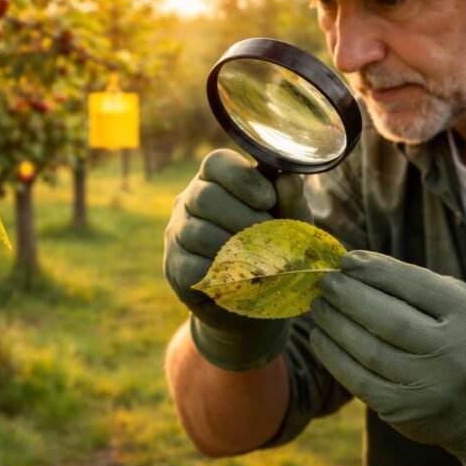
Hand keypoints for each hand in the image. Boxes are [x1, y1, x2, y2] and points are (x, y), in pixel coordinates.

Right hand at [163, 149, 309, 369]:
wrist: (258, 302)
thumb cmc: (276, 250)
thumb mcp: (291, 224)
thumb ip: (291, 201)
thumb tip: (290, 179)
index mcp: (216, 180)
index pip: (216, 163)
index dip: (241, 178)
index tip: (268, 200)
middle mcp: (189, 202)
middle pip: (205, 197)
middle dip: (243, 219)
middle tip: (269, 239)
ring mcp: (177, 234)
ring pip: (198, 233)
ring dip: (236, 250)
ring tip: (263, 264)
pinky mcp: (174, 267)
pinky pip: (193, 267)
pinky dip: (223, 275)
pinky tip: (243, 281)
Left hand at [311, 250, 465, 465]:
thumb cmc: (464, 341)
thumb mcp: (461, 308)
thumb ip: (416, 285)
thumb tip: (355, 264)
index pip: (417, 286)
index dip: (376, 271)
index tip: (347, 260)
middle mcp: (457, 355)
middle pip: (389, 320)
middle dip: (349, 296)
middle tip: (325, 281)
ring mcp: (431, 388)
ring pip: (369, 350)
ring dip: (335, 324)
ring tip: (318, 306)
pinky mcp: (405, 412)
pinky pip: (358, 380)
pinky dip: (333, 356)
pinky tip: (320, 336)